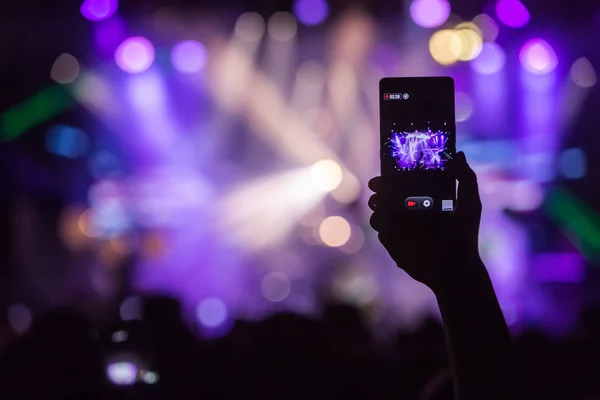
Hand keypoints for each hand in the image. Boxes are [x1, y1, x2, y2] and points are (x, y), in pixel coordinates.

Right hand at [368, 151, 482, 292]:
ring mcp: (400, 225)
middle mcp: (411, 210)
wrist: (455, 269)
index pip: (407, 181)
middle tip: (377, 184)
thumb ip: (466, 178)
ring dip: (376, 202)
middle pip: (389, 192)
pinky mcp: (392, 240)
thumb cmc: (465, 236)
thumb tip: (459, 154)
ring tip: (378, 201)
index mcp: (427, 199)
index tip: (390, 167)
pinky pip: (379, 227)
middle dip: (381, 186)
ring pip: (380, 208)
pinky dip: (377, 220)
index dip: (397, 173)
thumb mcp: (470, 204)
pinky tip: (381, 218)